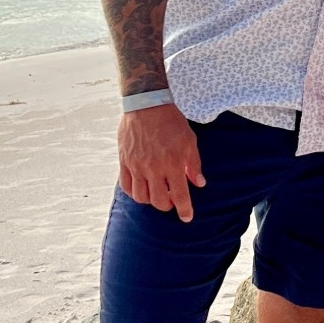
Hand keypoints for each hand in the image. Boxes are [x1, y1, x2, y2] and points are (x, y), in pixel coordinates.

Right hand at [117, 103, 204, 220]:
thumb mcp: (190, 141)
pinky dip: (134, 193)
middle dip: (167, 206)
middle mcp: (154, 168)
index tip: (187, 218)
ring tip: (157, 193)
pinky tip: (141, 189)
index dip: (184, 210)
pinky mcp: (124, 161)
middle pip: (159, 201)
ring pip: (141, 197)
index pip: (180, 195)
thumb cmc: (171, 122)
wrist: (146, 104)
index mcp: (173, 163)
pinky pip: (126, 186)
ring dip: (150, 201)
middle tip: (172, 199)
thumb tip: (199, 183)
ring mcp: (137, 165)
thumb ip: (194, 164)